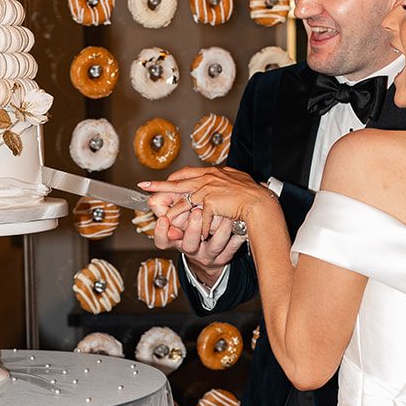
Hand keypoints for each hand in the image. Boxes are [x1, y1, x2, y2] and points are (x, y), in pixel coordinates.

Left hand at [141, 166, 269, 225]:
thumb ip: (223, 180)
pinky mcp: (210, 201)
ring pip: (184, 202)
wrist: (261, 201)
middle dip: (159, 186)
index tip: (162, 181)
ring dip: (175, 213)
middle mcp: (207, 178)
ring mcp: (208, 189)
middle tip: (145, 187)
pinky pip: (199, 216)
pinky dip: (198, 226)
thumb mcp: (235, 181)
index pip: (186, 173)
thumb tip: (219, 179)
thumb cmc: (252, 193)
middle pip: (177, 182)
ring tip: (166, 219)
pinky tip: (197, 233)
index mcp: (211, 173)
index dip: (173, 178)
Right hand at [152, 203, 246, 282]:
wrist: (209, 256)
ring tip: (226, 214)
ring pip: (215, 245)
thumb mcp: (176, 221)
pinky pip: (232, 249)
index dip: (161, 232)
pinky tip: (240, 227)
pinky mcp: (224, 257)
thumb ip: (165, 207)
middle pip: (189, 244)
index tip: (163, 219)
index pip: (162, 241)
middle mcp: (191, 249)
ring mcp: (209, 255)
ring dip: (221, 229)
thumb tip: (153, 198)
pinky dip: (237, 237)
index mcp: (176, 242)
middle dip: (192, 228)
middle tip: (196, 212)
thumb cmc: (190, 231)